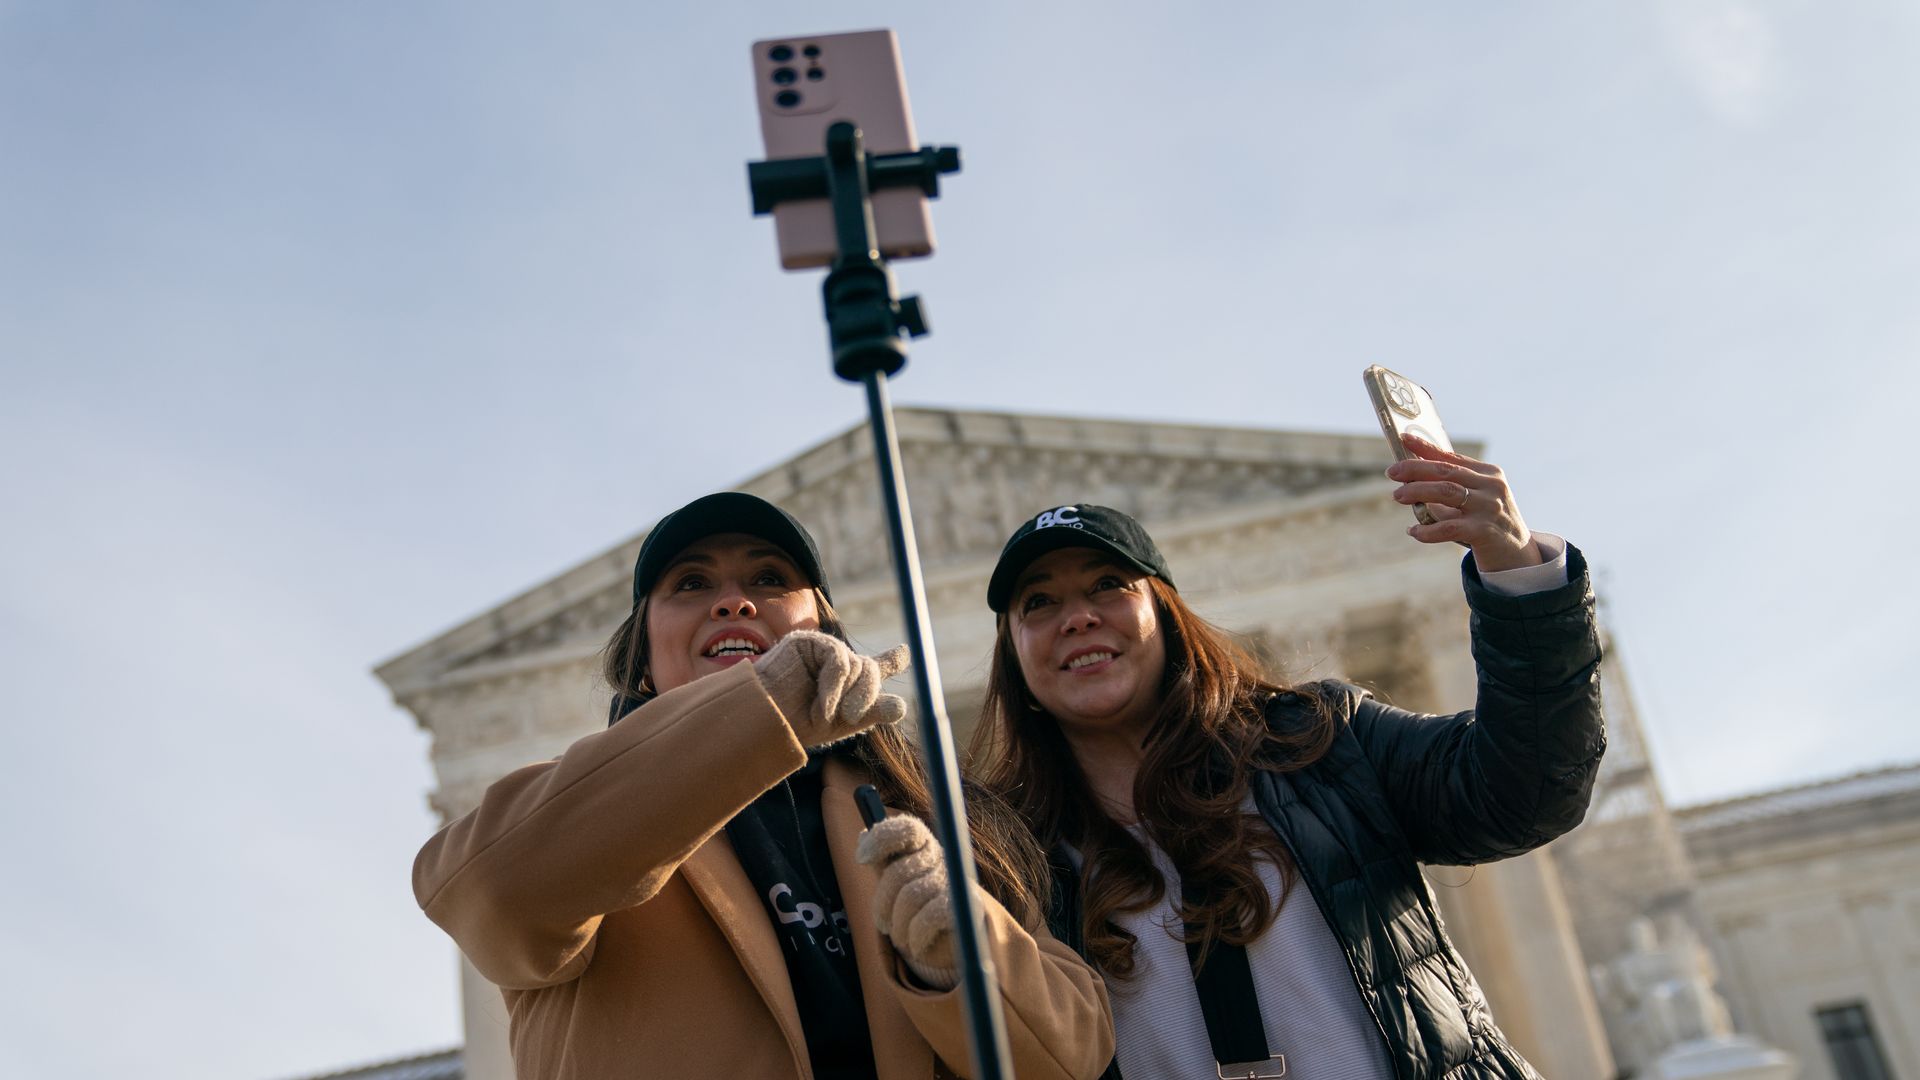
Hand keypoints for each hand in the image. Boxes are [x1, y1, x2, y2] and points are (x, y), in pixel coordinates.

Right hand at [756, 630, 910, 746]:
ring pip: (857, 665)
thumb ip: (873, 711)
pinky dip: (834, 685)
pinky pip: (839, 660)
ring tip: (824, 714)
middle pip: (871, 669)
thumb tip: (902, 707)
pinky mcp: (809, 642)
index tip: (905, 652)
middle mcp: (837, 664)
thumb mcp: (843, 722)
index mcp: (846, 683)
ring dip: (845, 694)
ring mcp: (823, 651)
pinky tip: (821, 705)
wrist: (766, 721)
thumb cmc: (799, 724)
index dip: (891, 660)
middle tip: (851, 717)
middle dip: (867, 694)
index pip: (874, 668)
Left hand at [857, 814, 967, 989]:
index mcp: (923, 848)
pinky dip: (917, 935)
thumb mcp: (895, 885)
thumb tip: (863, 836)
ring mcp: (957, 881)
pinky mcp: (969, 905)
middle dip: (883, 903)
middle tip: (882, 923)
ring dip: (899, 926)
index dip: (882, 838)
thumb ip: (882, 860)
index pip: (907, 829)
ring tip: (901, 937)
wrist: (953, 948)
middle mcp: (942, 859)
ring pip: (911, 896)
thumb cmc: (918, 911)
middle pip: (900, 871)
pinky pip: (931, 915)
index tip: (862, 858)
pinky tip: (916, 945)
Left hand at [1387, 434, 1540, 572]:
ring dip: (1417, 491)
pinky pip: (1448, 527)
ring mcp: (1489, 508)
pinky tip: (1413, 531)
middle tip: (1392, 472)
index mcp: (1489, 473)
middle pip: (1446, 471)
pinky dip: (1427, 529)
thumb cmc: (1488, 522)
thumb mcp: (1476, 498)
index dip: (1426, 447)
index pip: (1452, 457)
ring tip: (1397, 495)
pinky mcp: (1484, 531)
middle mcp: (1491, 486)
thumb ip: (1451, 485)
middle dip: (1415, 469)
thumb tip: (1410, 474)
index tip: (1403, 438)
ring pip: (1446, 492)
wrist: (1517, 555)